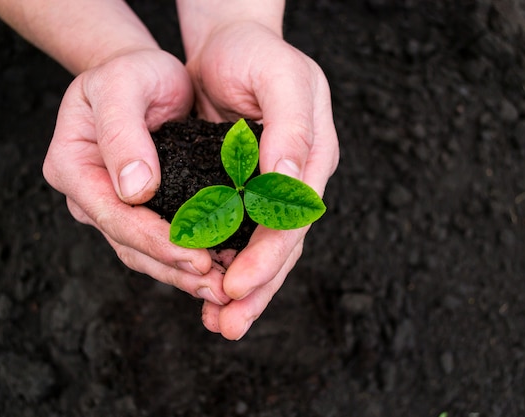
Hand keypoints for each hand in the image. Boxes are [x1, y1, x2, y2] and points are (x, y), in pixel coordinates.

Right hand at [42, 49, 232, 305]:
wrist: (142, 75)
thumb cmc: (132, 73)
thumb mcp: (123, 86)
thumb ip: (123, 134)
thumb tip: (134, 190)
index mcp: (72, 166)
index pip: (113, 215)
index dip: (155, 241)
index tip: (197, 257)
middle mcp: (87, 194)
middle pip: (128, 244)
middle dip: (174, 268)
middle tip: (218, 286)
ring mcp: (110, 205)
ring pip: (144, 253)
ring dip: (182, 274)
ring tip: (222, 288)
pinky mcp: (137, 210)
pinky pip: (159, 243)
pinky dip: (186, 259)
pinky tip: (218, 269)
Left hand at [186, 22, 339, 338]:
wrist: (230, 46)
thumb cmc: (255, 55)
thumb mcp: (280, 77)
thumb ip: (292, 128)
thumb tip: (290, 182)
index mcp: (312, 156)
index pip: (293, 218)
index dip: (267, 255)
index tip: (234, 285)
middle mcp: (296, 179)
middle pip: (282, 244)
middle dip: (257, 287)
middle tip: (228, 326)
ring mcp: (273, 187)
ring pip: (264, 247)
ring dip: (246, 288)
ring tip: (221, 325)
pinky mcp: (245, 189)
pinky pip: (241, 233)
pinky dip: (228, 262)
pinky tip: (212, 288)